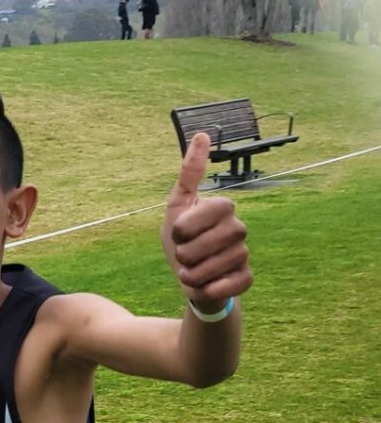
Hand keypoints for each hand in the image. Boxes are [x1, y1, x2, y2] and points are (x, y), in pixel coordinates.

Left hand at [161, 132, 251, 308]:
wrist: (189, 280)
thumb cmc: (181, 241)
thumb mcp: (176, 206)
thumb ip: (189, 174)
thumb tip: (202, 134)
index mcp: (223, 207)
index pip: (207, 212)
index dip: (184, 229)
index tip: (177, 234)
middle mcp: (238, 227)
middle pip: (211, 242)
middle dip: (187, 254)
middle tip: (182, 257)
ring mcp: (244, 253)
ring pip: (218, 266)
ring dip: (194, 275)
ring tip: (189, 274)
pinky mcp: (246, 277)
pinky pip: (234, 284)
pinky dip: (212, 289)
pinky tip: (204, 287)